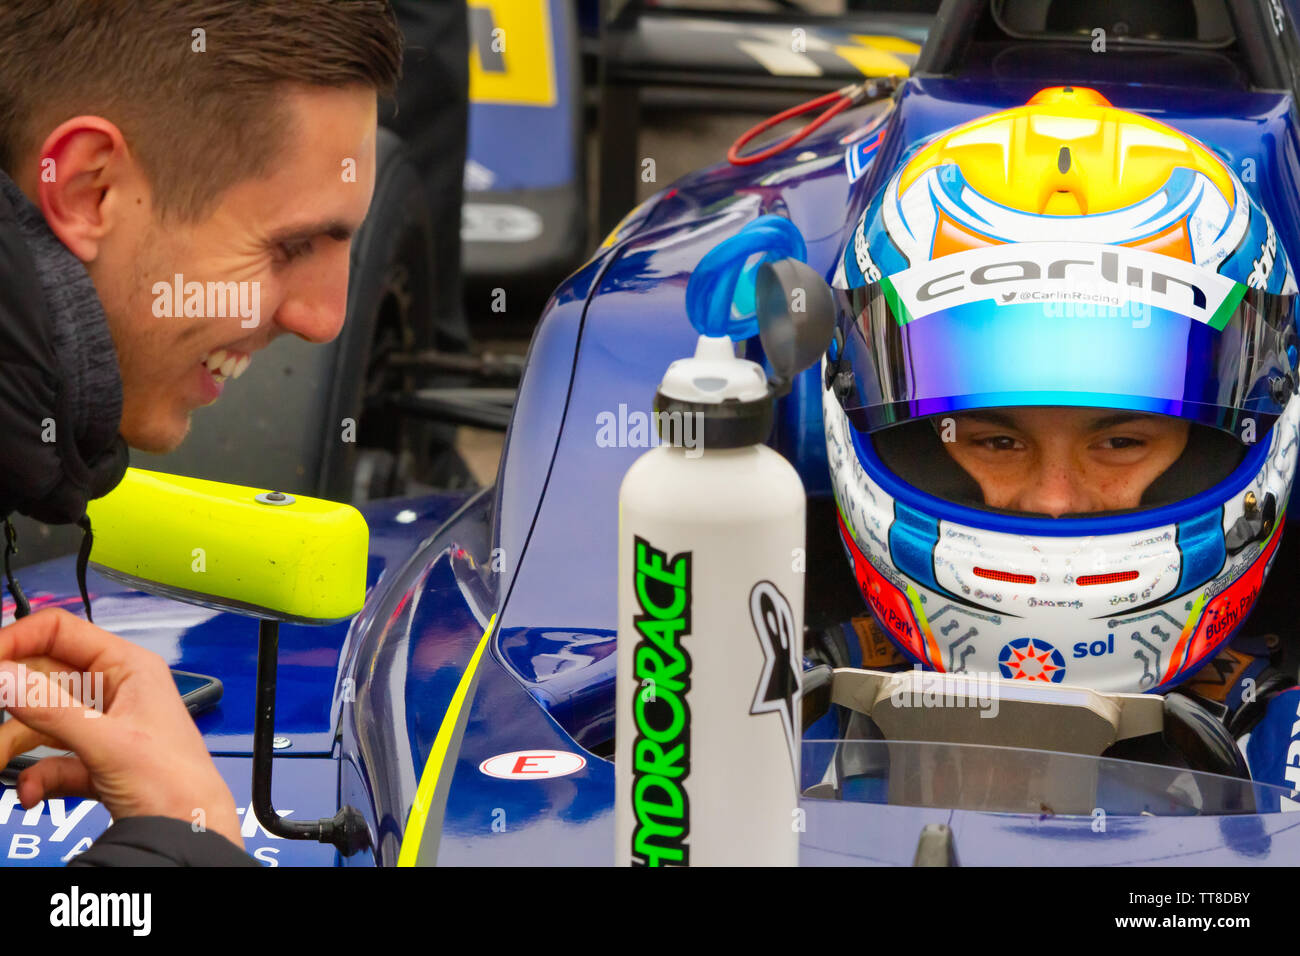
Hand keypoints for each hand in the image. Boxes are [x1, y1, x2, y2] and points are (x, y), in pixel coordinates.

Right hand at [0, 608, 242, 847]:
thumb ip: (49, 708)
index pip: (61, 632)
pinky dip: (36, 777)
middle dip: (9, 700)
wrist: (193, 833)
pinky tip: (31, 793)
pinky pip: (51, 760)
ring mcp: (104, 726)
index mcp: (128, 667)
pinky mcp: (96, 761)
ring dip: (13, 744)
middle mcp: (115, 690)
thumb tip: (4, 674)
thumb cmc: (176, 782)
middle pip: (42, 678)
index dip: (17, 641)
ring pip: (41, 722)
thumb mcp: (105, 741)